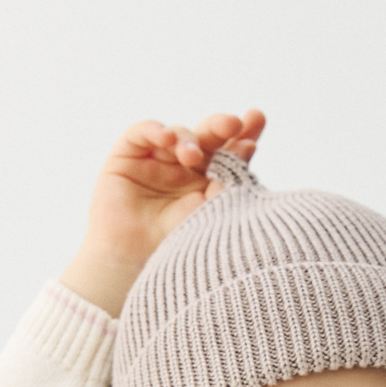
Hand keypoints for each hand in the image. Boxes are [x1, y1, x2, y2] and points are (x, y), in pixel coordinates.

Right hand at [60, 109, 265, 316]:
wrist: (134, 266)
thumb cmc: (177, 249)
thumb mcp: (212, 216)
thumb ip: (228, 184)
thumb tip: (248, 147)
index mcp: (210, 182)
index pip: (231, 152)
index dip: (243, 135)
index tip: (257, 120)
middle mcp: (186, 169)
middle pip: (208, 137)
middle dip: (222, 126)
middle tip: (234, 124)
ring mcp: (157, 160)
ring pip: (180, 134)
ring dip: (189, 140)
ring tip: (194, 156)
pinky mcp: (128, 156)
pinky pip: (143, 132)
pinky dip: (156, 131)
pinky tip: (168, 140)